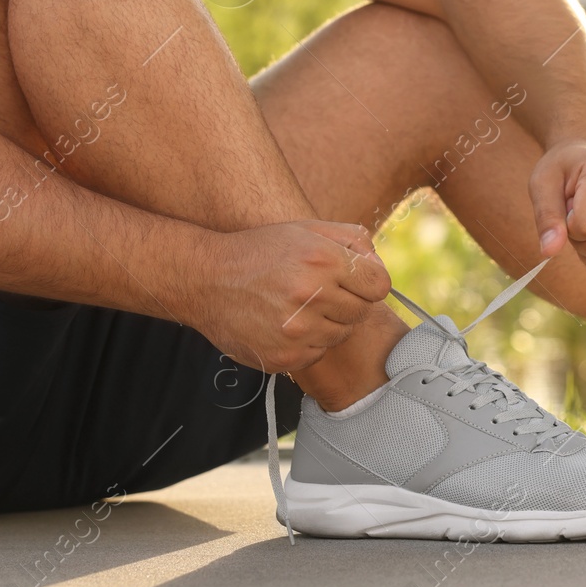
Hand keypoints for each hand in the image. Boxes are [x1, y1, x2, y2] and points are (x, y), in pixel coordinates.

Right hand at [190, 220, 391, 373]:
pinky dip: (307, 342)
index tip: (354, 282)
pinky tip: (284, 324)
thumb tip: (378, 264)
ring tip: (298, 307)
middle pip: (362, 311)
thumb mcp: (305, 229)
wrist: (206, 280)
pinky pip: (318, 354)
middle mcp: (311, 295)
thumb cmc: (260, 252)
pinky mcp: (285, 356)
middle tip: (319, 292)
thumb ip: (351, 239)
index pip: (379, 285)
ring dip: (327, 323)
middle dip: (347, 301)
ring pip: (341, 334)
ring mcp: (297, 330)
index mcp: (322, 259)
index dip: (369, 282)